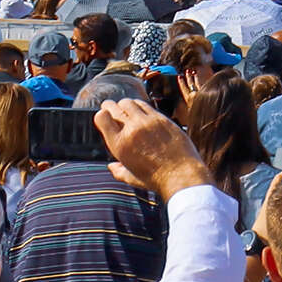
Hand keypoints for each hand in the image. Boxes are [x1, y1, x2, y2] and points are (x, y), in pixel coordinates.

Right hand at [97, 98, 214, 200]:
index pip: (102, 117)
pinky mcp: (162, 119)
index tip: (103, 115)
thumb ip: (118, 171)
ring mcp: (148, 122)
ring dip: (125, 105)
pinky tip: (141, 110)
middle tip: (110, 107)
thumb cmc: (155, 179)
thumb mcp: (131, 178)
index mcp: (119, 144)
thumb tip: (111, 166)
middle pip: (115, 107)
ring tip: (125, 108)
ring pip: (130, 102)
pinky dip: (140, 106)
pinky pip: (147, 105)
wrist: (181, 174)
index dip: (101, 114)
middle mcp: (131, 130)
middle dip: (110, 106)